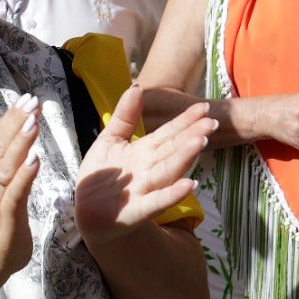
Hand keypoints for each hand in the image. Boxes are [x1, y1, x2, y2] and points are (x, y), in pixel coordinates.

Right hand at [0, 93, 41, 288]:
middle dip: (16, 121)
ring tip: (33, 122)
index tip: (26, 98)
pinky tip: (35, 159)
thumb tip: (25, 151)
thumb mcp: (5, 192)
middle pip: (1, 145)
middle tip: (32, 101)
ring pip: (7, 165)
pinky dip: (25, 175)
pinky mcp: (6, 216)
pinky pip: (15, 192)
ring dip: (20, 142)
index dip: (11, 118)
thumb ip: (13, 172)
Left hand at [76, 85, 211, 247]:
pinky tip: (189, 185)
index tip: (203, 107)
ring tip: (200, 142)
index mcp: (145, 151)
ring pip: (168, 171)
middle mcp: (150, 169)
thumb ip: (126, 115)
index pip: (169, 133)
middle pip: (173, 149)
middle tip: (212, 121)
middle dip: (191, 135)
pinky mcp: (136, 211)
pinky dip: (171, 194)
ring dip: (184, 157)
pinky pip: (156, 201)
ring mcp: (145, 190)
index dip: (185, 120)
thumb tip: (138, 86)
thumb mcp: (110, 139)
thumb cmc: (104, 175)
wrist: (87, 212)